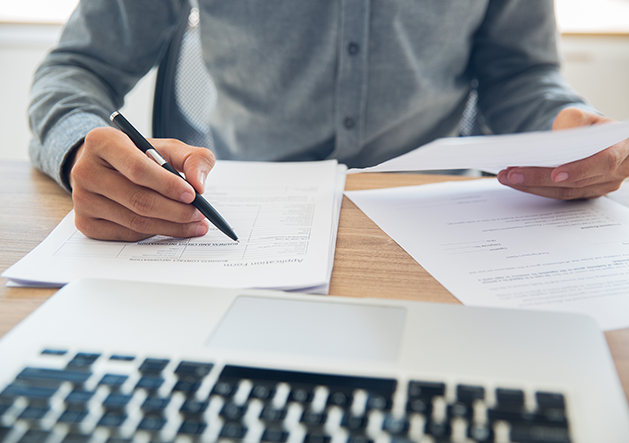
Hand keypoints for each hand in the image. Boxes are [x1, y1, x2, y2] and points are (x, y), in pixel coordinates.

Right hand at [68, 126, 215, 240]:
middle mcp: (84, 170)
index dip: (168, 184)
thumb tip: (199, 185)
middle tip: (200, 214)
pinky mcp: (85, 223)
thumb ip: (193, 158)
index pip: (138, 168)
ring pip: (135, 222)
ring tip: (194, 223)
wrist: (108, 167)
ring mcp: (81, 199)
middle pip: (138, 200)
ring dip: (171, 226)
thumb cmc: (141, 156)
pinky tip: (171, 227)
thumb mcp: (169, 148)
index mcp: (102, 141)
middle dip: (176, 211)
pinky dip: (154, 233)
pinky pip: (127, 234)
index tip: (193, 195)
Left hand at [497, 107, 628, 199]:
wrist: (596, 138)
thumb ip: (574, 122)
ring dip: (532, 186)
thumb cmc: (591, 126)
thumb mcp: (584, 116)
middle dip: (540, 178)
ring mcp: (602, 186)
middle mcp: (618, 172)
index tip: (556, 174)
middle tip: (511, 173)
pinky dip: (536, 189)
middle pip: (576, 181)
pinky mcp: (585, 193)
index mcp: (624, 148)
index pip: (605, 162)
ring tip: (506, 177)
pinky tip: (516, 182)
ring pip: (565, 192)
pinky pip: (560, 195)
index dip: (580, 169)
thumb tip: (555, 139)